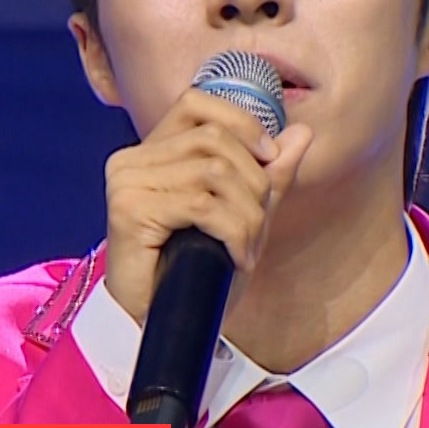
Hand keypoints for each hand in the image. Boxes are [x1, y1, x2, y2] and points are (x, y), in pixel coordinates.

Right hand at [103, 87, 314, 325]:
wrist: (158, 324)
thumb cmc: (194, 273)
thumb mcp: (241, 217)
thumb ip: (268, 175)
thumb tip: (301, 133)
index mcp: (151, 152)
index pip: (196, 102)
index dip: (240, 122)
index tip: (268, 157)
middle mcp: (131, 160)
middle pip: (215, 139)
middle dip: (254, 182)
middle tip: (258, 226)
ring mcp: (127, 182)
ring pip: (215, 171)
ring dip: (248, 214)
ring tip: (247, 248)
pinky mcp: (129, 210)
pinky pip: (202, 205)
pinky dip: (234, 232)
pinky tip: (236, 256)